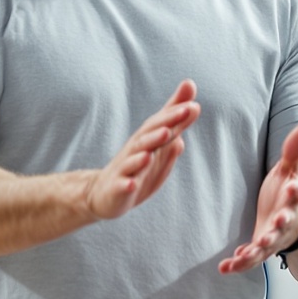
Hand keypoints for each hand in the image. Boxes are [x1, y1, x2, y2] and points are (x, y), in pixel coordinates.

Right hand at [83, 81, 200, 223]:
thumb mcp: (160, 148)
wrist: (103, 193)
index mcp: (147, 141)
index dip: (177, 115)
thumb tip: (195, 106)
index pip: (162, 125)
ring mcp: (124, 169)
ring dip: (149, 147)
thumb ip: (175, 127)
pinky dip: (126, 184)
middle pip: (149, 135)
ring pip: (135, 157)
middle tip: (184, 111)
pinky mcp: (116, 188)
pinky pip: (121, 185)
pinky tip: (132, 184)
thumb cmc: (137, 169)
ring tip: (164, 136)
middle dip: (167, 122)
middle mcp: (135, 151)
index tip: (194, 105)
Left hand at [220, 123, 297, 274]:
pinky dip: (239, 264)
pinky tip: (225, 268)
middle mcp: (286, 220)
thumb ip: (295, 151)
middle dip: (282, 222)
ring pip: (268, 246)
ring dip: (258, 250)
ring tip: (247, 253)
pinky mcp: (260, 249)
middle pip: (286, 222)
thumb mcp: (291, 171)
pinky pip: (250, 260)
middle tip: (278, 221)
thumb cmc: (286, 192)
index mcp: (293, 198)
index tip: (294, 185)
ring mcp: (274, 237)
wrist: (292, 223)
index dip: (296, 189)